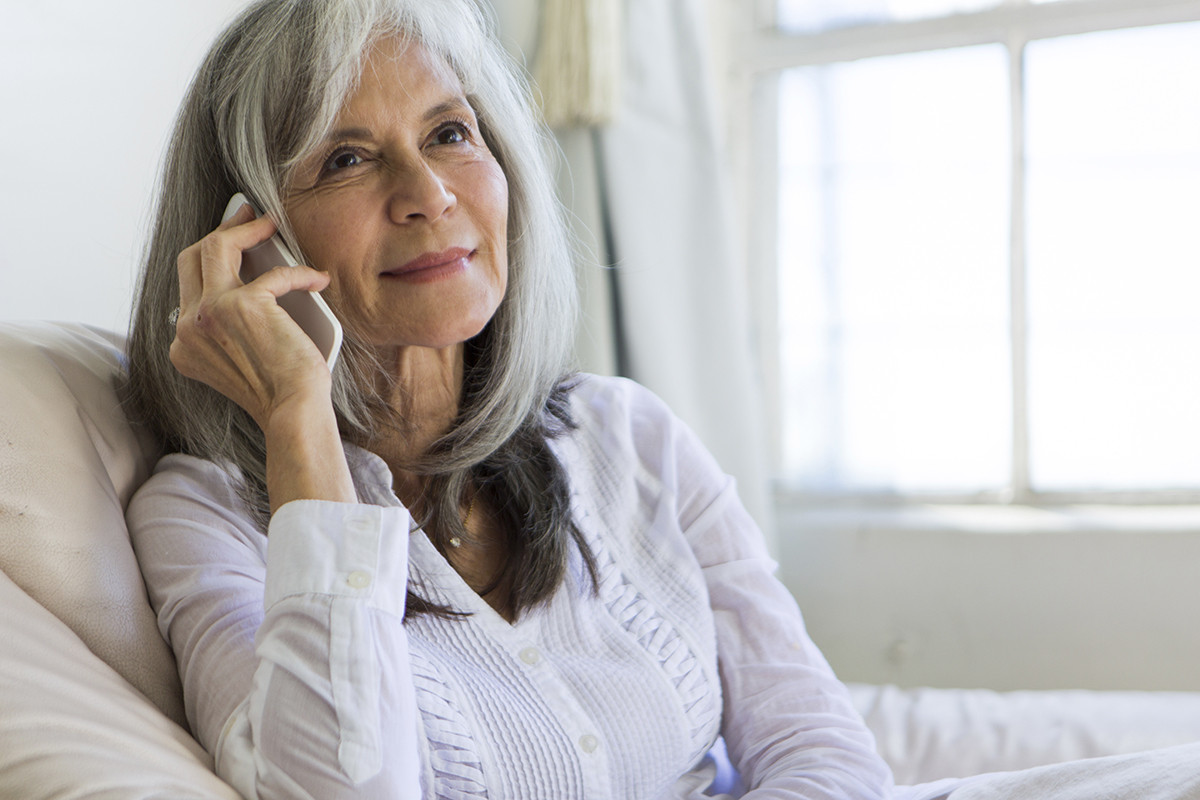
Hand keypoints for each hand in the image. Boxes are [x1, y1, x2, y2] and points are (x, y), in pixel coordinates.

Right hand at [170, 203, 332, 431]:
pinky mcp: (241, 305)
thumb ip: (235, 323)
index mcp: (183, 342)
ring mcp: (208, 314)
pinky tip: (318, 280)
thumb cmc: (281, 391)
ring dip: (246, 229)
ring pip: (215, 247)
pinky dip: (300, 274)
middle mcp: (187, 326)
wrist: (293, 412)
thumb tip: (258, 276)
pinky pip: (274, 273)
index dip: (213, 260)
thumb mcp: (245, 354)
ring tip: (270, 223)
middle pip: (192, 258)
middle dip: (220, 230)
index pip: (189, 287)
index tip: (234, 240)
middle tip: (245, 215)